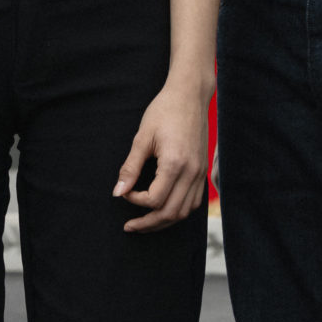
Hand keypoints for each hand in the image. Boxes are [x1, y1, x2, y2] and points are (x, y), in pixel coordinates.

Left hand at [114, 75, 211, 232]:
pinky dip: (178, 210)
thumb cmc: (164, 111)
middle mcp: (192, 172)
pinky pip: (194, 202)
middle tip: (130, 226)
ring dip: (164, 221)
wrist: (190, 95)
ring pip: (184, 212)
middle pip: (170, 213)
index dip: (135, 201)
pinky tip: (165, 209)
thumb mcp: (142, 137)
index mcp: (175, 164)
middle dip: (148, 223)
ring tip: (145, 223)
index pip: (154, 200)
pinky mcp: (203, 170)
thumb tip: (118, 192)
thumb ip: (130, 167)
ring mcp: (200, 173)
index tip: (124, 191)